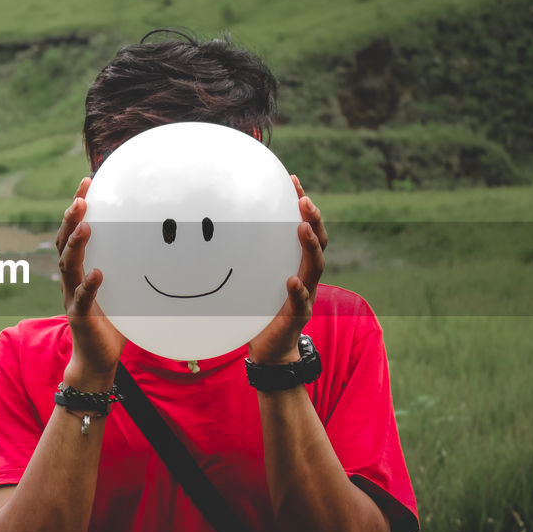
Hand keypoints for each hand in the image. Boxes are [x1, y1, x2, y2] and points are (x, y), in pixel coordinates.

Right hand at [57, 177, 125, 384]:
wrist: (98, 359)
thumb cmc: (114, 321)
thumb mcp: (124, 288)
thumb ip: (132, 266)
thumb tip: (166, 242)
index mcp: (80, 269)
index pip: (75, 231)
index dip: (78, 206)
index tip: (87, 181)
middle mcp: (72, 279)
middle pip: (64, 242)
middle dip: (71, 218)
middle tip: (81, 197)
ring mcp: (72, 297)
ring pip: (67, 265)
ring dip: (76, 244)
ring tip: (86, 225)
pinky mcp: (80, 317)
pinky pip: (82, 299)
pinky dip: (88, 285)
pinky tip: (98, 273)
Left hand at [247, 175, 327, 363]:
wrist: (269, 351)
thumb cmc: (257, 310)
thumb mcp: (252, 278)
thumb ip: (244, 257)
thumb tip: (214, 227)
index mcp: (295, 264)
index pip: (303, 228)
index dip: (301, 205)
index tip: (291, 180)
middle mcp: (305, 276)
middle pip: (318, 242)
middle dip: (314, 219)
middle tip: (304, 200)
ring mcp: (305, 296)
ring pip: (316, 267)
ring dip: (310, 246)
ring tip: (303, 228)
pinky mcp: (297, 316)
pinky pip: (300, 302)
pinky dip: (298, 291)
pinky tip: (291, 280)